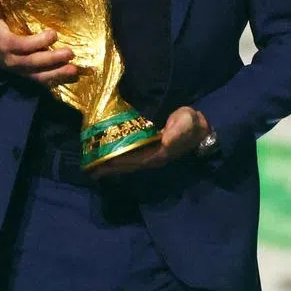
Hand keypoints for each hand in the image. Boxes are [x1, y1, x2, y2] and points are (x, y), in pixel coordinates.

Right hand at [0, 0, 78, 86]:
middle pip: (34, 62)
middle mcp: (14, 61)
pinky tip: (71, 77)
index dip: (39, 41)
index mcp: (7, 45)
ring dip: (58, 73)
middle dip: (53, 59)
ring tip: (74, 70)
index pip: (23, 45)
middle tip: (70, 53)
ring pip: (40, 76)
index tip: (54, 34)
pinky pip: (42, 82)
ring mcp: (22, 72)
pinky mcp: (28, 77)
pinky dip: (57, 80)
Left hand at [93, 106, 211, 175]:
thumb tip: (166, 141)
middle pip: (127, 165)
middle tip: (90, 168)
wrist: (200, 128)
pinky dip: (119, 160)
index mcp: (159, 153)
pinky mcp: (150, 151)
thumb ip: (178, 130)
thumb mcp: (187, 122)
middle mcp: (153, 158)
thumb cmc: (192, 123)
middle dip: (110, 167)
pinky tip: (109, 159)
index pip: (134, 160)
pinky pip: (131, 158)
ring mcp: (151, 156)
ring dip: (112, 166)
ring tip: (94, 167)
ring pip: (128, 164)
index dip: (118, 162)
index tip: (102, 163)